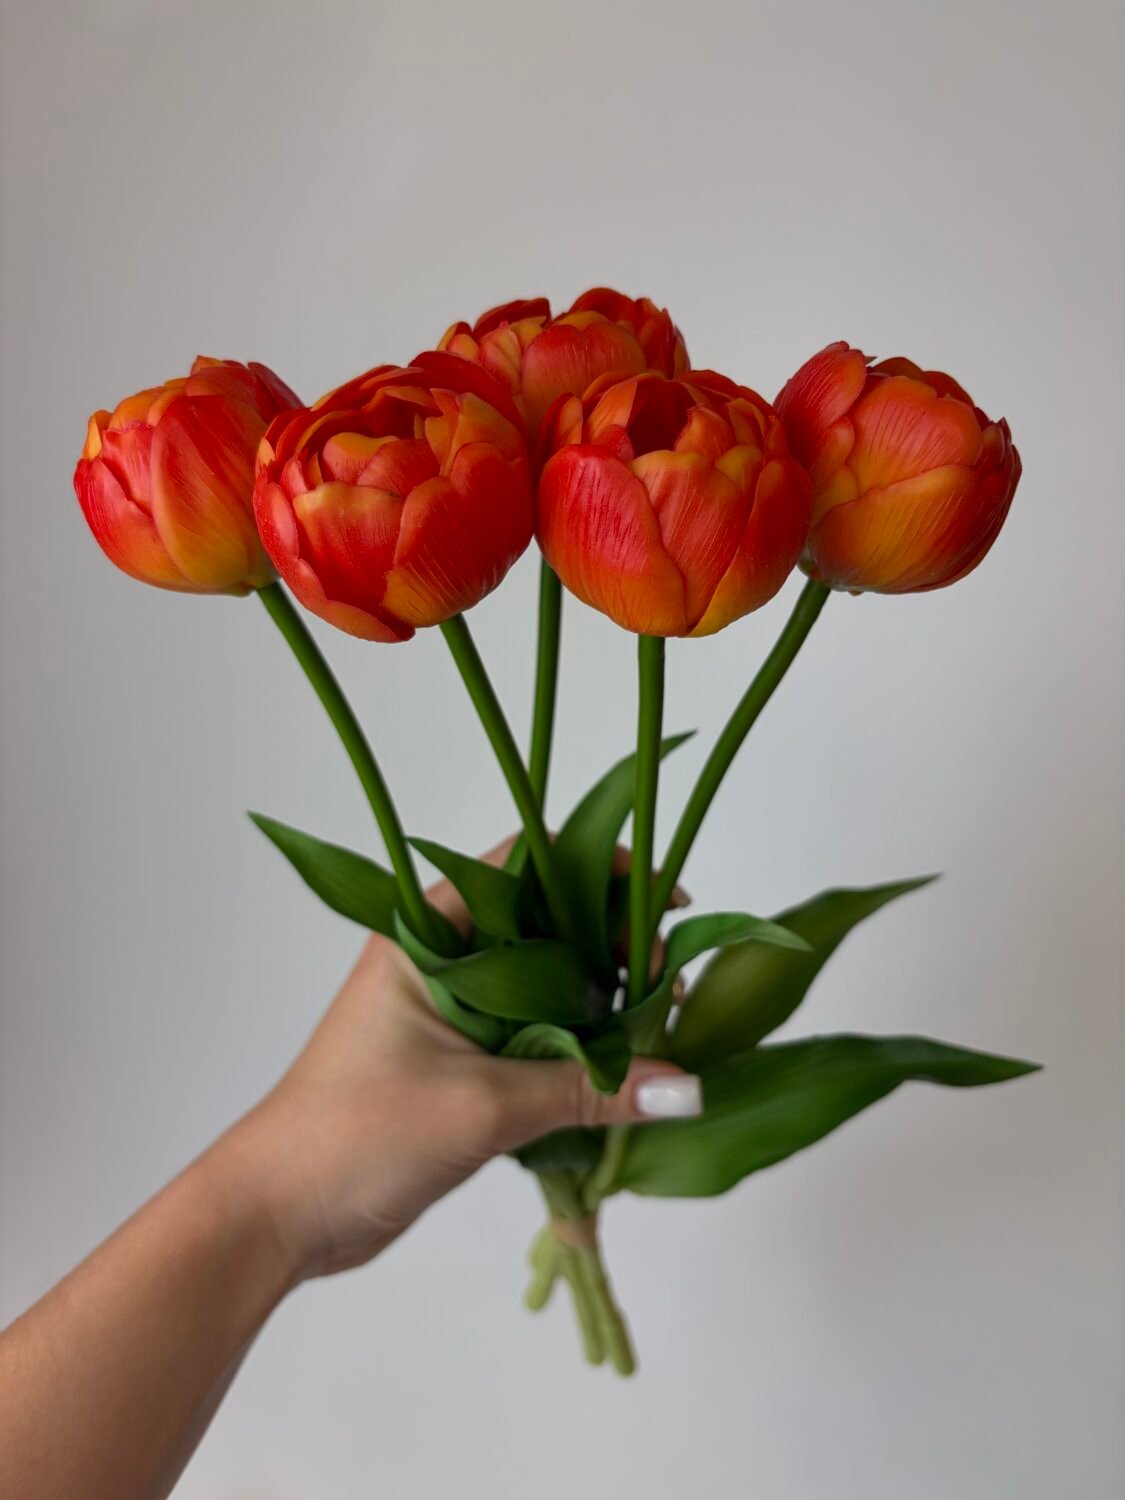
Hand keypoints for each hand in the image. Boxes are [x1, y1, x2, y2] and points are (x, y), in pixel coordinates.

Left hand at [217, 841, 699, 1281]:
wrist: (281, 1214)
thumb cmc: (356, 1134)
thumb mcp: (481, 1107)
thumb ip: (586, 1089)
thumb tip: (685, 1086)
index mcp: (431, 934)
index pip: (527, 865)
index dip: (600, 870)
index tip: (662, 902)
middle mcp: (446, 960)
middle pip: (551, 923)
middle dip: (617, 943)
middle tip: (668, 982)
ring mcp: (456, 1013)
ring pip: (552, 985)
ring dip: (606, 1003)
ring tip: (662, 1028)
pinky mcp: (466, 1064)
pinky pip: (541, 1038)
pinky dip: (584, 1049)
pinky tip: (627, 1071)